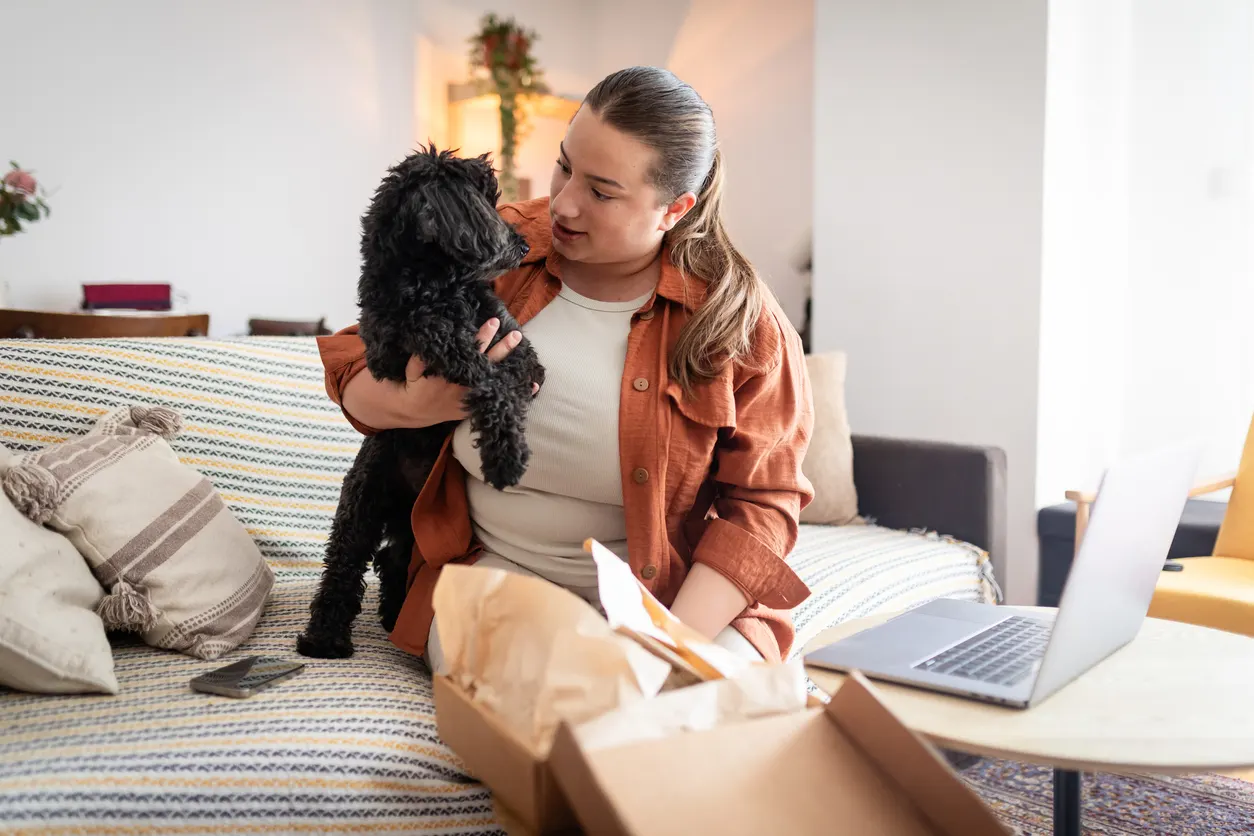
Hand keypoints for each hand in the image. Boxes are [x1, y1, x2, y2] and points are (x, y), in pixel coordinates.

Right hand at [340, 318, 535, 430]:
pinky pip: (499, 399)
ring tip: (529, 362)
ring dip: (514, 370)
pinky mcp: (476, 408)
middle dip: (503, 348)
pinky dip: (517, 394)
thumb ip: (421, 359)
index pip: (472, 352)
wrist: (413, 412)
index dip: (483, 336)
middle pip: (489, 364)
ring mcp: (473, 398)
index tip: (493, 322)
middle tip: (517, 335)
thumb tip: (430, 344)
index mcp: (452, 374)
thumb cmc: (414, 385)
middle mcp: (465, 386)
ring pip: (497, 381)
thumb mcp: (412, 370)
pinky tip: (533, 387)